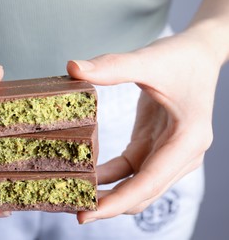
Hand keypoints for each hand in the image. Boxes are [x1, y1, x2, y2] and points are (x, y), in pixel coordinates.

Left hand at [67, 30, 221, 223]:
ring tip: (75, 196)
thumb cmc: (180, 57)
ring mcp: (168, 154)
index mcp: (187, 140)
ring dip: (109, 195)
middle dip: (109, 205)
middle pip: (142, 192)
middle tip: (73, 210)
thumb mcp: (148, 60)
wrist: (197, 54)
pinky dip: (110, 176)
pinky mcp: (154, 147)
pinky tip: (86, 176)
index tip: (86, 214)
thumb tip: (72, 67)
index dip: (116, 202)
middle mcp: (181, 155)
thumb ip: (112, 66)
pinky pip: (129, 170)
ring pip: (136, 187)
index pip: (148, 182)